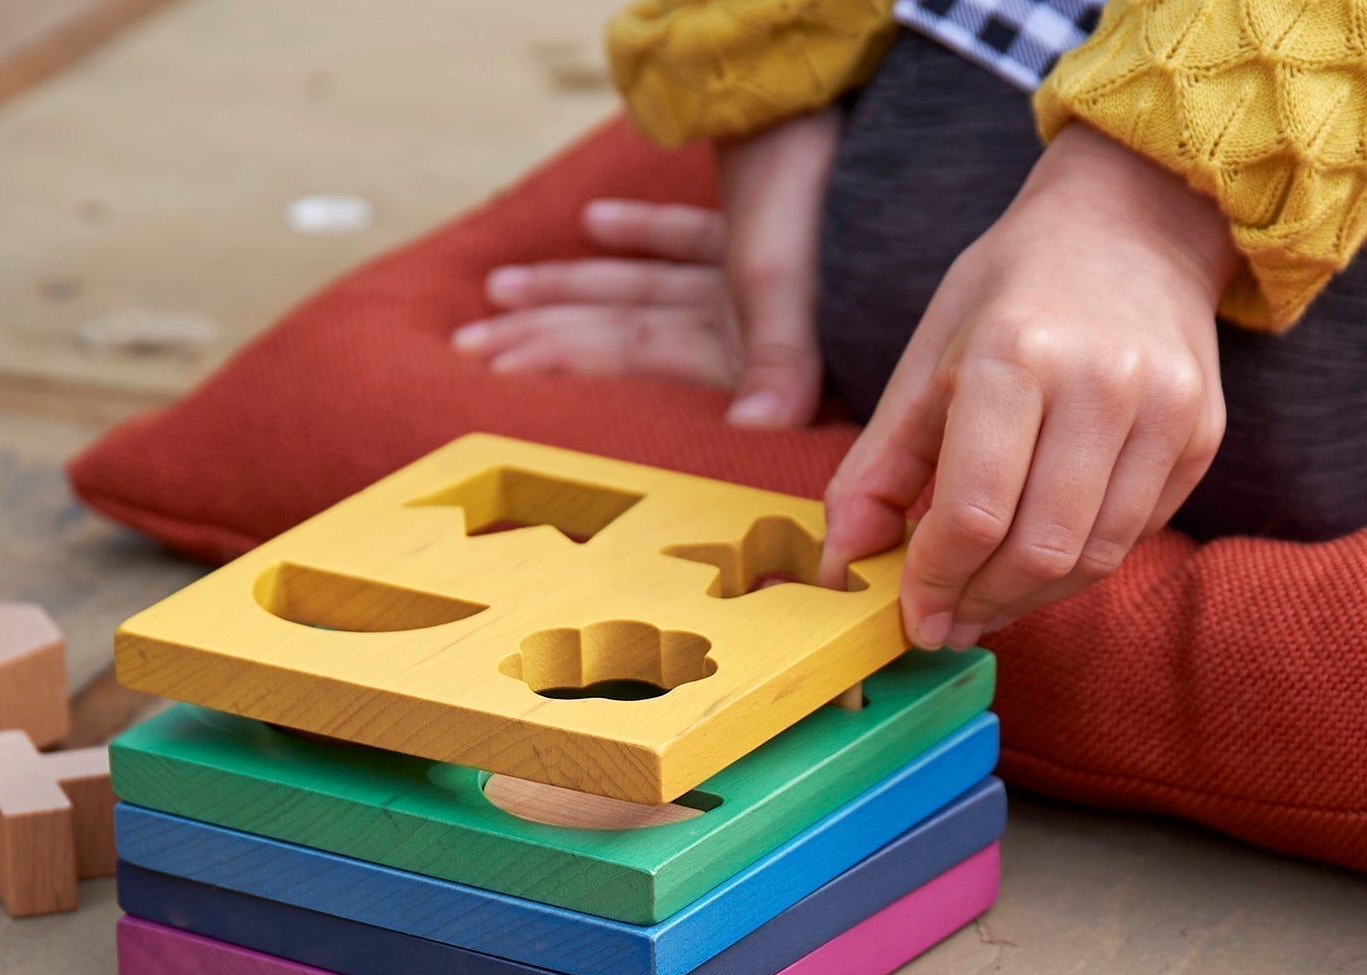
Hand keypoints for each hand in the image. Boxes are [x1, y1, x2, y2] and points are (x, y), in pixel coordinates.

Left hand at [452, 108, 839, 428]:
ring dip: (570, 289)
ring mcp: (742, 282)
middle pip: (615, 329)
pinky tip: (594, 225)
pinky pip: (686, 241)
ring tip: (499, 291)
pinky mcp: (757, 234)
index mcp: (734, 343)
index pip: (624, 355)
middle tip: (467, 347)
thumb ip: (781, 366)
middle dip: (541, 336)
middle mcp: (731, 322)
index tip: (491, 373)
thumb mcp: (803, 288)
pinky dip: (642, 234)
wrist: (900, 152)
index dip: (557, 360)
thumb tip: (757, 431)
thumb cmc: (849, 219)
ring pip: (636, 288)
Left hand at [820, 124, 1237, 647]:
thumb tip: (842, 569)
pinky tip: (1040, 552)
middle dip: (979, 603)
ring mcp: (1166, 409)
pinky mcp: (1202, 434)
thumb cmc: (1011, 299)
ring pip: (1091, 559)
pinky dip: (1077, 565)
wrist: (1133, 225)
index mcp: (1016, 355)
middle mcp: (1103, 381)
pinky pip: (1133, 537)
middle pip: (1036, 550)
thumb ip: (876, 474)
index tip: (912, 617)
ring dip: (1028, 597)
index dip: (934, 584)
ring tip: (987, 595)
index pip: (973, 515)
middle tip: (946, 619)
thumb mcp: (925, 366)